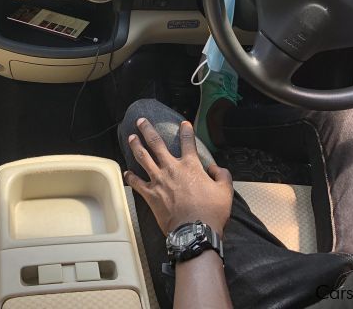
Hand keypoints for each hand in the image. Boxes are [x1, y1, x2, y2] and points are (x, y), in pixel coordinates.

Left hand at [124, 117, 233, 236]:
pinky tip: (127, 172)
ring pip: (143, 157)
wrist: (195, 231)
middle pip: (156, 143)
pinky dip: (130, 177)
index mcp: (190, 166)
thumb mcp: (225, 191)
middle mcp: (172, 169)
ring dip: (135, 146)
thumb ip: (222, 175)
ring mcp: (158, 180)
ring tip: (131, 138)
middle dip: (147, 129)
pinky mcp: (150, 195)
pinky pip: (136, 183)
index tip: (184, 123)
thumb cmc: (211, 212)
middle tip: (140, 121)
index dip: (186, 130)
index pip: (188, 142)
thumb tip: (216, 168)